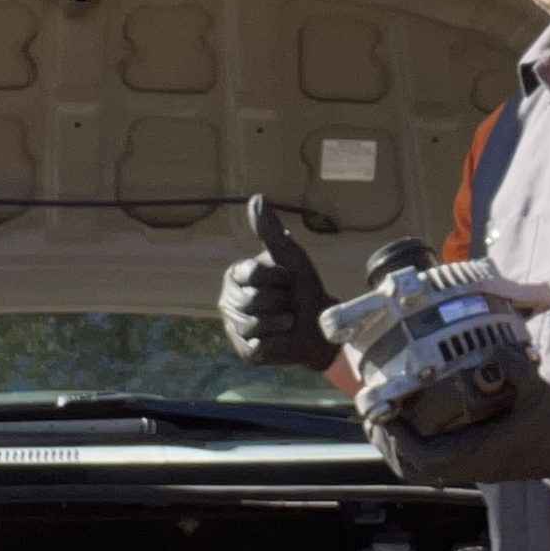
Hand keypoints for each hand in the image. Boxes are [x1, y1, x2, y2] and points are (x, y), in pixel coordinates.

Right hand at [218, 195, 338, 370]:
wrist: (321, 325)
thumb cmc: (304, 287)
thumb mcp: (289, 255)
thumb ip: (270, 230)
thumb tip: (256, 198)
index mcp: (235, 276)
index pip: (253, 273)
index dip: (278, 277)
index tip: (287, 279)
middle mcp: (227, 302)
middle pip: (253, 300)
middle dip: (280, 300)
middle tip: (288, 303)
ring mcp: (234, 328)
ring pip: (255, 323)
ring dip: (281, 322)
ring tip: (287, 321)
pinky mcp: (245, 353)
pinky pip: (260, 346)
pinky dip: (279, 343)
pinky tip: (283, 339)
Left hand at [367, 345, 549, 485]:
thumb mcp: (537, 392)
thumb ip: (515, 368)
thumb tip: (494, 348)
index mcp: (477, 454)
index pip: (424, 455)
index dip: (398, 437)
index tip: (384, 413)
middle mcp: (470, 465)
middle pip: (414, 467)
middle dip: (390, 444)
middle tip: (377, 416)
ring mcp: (472, 467)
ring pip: (423, 467)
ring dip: (402, 446)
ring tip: (390, 419)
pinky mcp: (477, 463)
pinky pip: (436, 461)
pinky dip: (419, 446)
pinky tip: (417, 423)